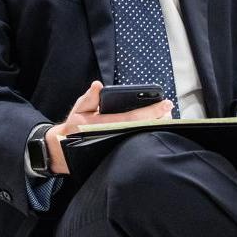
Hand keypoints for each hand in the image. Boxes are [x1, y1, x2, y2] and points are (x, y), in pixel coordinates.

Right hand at [44, 80, 172, 174]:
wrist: (66, 149)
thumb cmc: (74, 127)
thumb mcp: (79, 109)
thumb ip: (89, 98)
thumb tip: (98, 86)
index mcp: (102, 125)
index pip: (131, 118)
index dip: (150, 112)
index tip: (165, 104)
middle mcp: (112, 136)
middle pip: (140, 129)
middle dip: (157, 120)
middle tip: (170, 111)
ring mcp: (116, 145)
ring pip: (140, 137)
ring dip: (155, 127)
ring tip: (167, 117)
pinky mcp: (118, 150)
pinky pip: (136, 142)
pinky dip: (147, 134)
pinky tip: (156, 128)